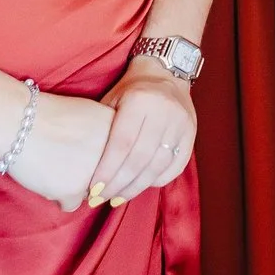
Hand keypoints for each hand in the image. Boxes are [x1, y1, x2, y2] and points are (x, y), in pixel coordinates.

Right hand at [3, 89, 114, 212]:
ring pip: (88, 193)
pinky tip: (44, 175)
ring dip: (71, 185)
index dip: (93, 155)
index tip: (75, 145)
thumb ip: (105, 137)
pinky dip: (56, 195)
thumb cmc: (48, 115)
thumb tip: (112, 160)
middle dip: (85, 172)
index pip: (115, 160)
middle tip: (63, 155)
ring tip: (52, 163)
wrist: (16, 119)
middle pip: (104, 178)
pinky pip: (70, 204)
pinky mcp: (74, 189)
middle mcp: (115, 155)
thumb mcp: (90, 115)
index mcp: (121, 134)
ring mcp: (96, 173)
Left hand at [86, 58, 197, 207]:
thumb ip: (103, 130)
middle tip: (102, 199)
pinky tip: (142, 186)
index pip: (122, 143)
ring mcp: (182, 122)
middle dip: (119, 184)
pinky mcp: (192, 132)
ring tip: (118, 198)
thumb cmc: (130, 90)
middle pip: (140, 158)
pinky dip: (158, 180)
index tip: (93, 190)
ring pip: (159, 165)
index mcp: (140, 100)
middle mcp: (164, 111)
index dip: (107, 170)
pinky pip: (176, 165)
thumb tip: (82, 169)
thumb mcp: (112, 100)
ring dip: (137, 186)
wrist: (166, 74)